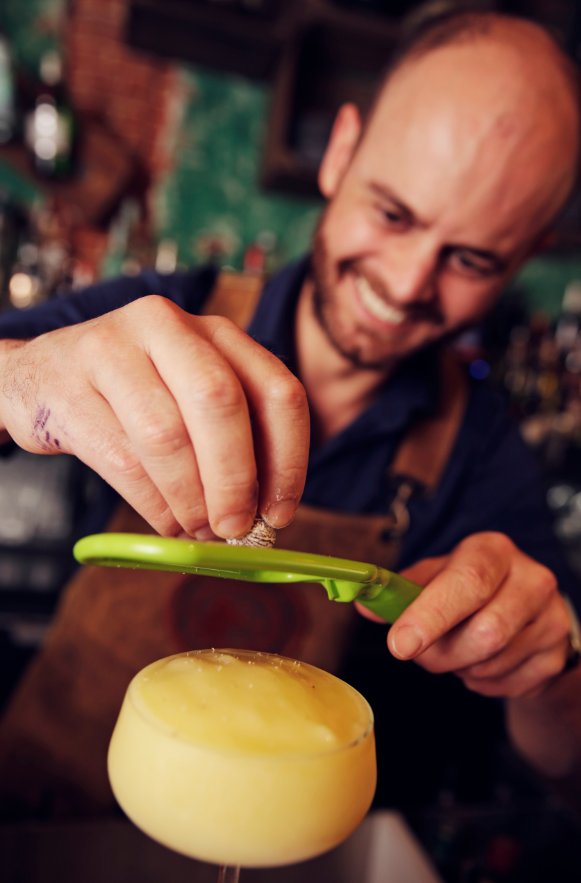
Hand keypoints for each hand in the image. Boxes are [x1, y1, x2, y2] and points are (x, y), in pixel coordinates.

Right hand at [0, 296, 309, 537]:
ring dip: (189, 498)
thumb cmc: (134, 396)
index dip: (287, 459)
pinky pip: (122, 460)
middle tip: (236, 528)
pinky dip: (152, 504)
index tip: (280, 512)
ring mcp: (110, 350)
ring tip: (197, 529)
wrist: (40, 376)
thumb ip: (232, 440)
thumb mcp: (191, 398)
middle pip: (220, 403)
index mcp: (214, 331)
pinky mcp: (67, 388)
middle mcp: (166, 325)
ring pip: (167, 435)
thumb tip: (267, 513)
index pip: (276, 390)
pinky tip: (165, 521)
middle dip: (234, 479)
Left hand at [363, 532, 571, 698]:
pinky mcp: (556, 656)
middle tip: (422, 651)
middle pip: (485, 632)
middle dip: (442, 653)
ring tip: (457, 649)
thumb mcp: (436, 577)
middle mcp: (531, 579)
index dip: (431, 615)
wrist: (525, 610)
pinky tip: (479, 661)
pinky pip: (506, 685)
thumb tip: (366, 607)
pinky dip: (480, 682)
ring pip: (491, 663)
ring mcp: (551, 619)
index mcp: (494, 551)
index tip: (400, 644)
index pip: (467, 582)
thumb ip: (401, 591)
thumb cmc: (470, 589)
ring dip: (459, 667)